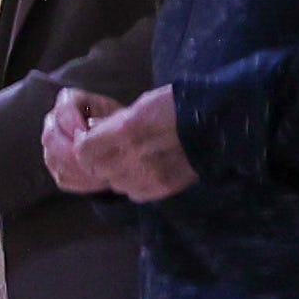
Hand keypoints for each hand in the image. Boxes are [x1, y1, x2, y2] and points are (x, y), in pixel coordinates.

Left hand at [41, 84, 195, 202]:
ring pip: (115, 184)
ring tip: (129, 160)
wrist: (215, 122)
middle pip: (98, 169)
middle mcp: (135, 156)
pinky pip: (135, 193)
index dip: (84, 146)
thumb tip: (91, 132)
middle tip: (109, 150)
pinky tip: (144, 171)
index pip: (84, 150)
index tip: (88, 140)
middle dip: (98, 160)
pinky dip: (134, 184)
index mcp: (127, 130)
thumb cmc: (176, 106)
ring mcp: (150, 175)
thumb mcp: (140, 105)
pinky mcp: (163, 187)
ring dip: (116, 174)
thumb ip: (114, 124)